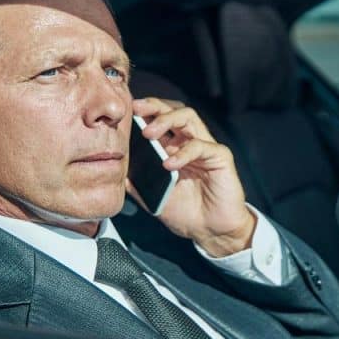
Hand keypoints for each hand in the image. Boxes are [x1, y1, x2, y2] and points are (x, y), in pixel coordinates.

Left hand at [127, 98, 255, 256]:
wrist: (211, 231)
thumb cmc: (187, 213)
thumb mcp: (154, 197)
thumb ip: (138, 184)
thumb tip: (117, 172)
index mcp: (174, 148)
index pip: (160, 119)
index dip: (145, 112)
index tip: (125, 112)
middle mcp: (190, 142)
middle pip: (174, 111)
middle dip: (155, 106)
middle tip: (137, 110)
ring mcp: (205, 147)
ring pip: (189, 118)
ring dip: (167, 120)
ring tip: (149, 133)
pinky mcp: (220, 157)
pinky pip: (201, 146)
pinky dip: (183, 152)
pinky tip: (170, 164)